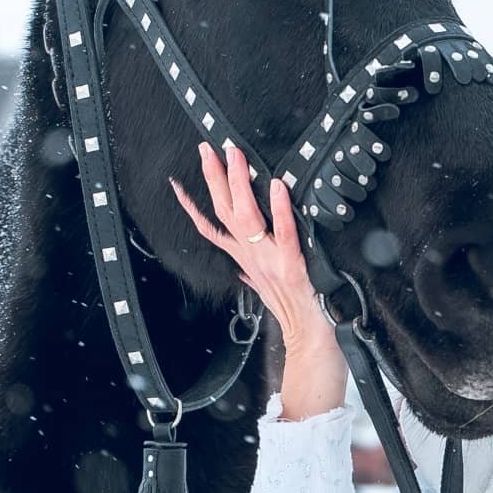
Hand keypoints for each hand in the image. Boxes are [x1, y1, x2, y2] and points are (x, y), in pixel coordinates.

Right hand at [169, 141, 327, 347]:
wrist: (312, 345)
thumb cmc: (298, 316)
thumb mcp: (269, 294)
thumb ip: (253, 276)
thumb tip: (241, 268)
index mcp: (247, 261)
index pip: (212, 229)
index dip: (192, 206)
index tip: (179, 182)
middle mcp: (253, 258)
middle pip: (224, 213)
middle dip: (214, 178)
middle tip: (208, 147)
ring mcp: (270, 262)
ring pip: (245, 217)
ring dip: (239, 183)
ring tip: (236, 155)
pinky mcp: (292, 268)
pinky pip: (284, 234)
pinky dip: (279, 210)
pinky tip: (277, 185)